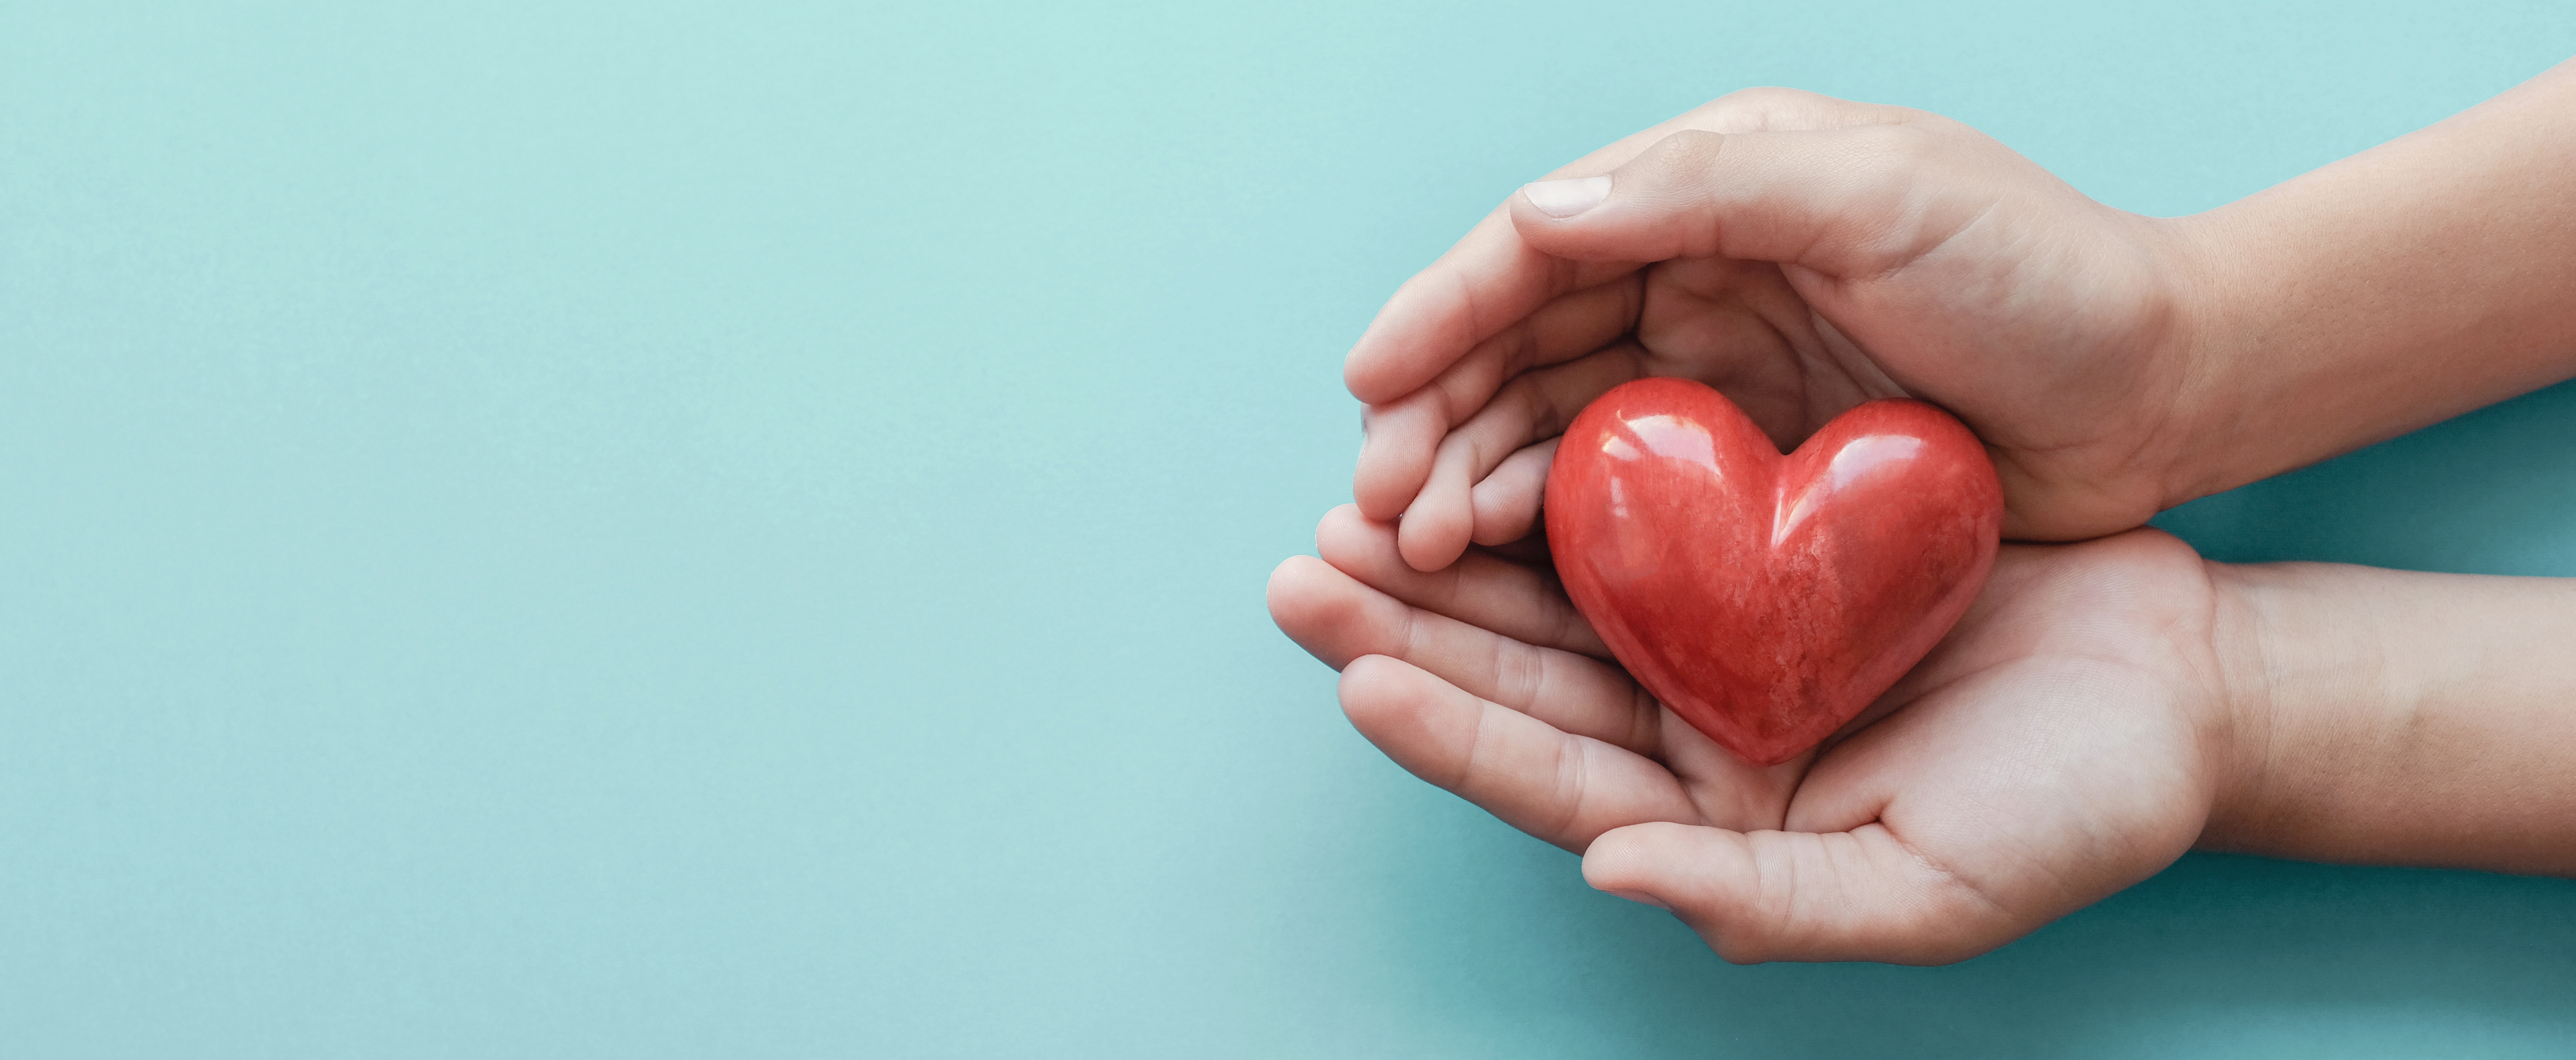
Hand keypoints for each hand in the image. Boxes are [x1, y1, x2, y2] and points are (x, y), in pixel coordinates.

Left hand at [1266, 506, 2237, 963]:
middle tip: (1301, 572)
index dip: (1450, 731)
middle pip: (1520, 684)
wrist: (2182, 687)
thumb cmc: (2079, 808)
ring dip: (1449, 560)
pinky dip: (1556, 491)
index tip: (1356, 672)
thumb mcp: (1929, 887)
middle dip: (1403, 630)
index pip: (1551, 782)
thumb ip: (1767, 899)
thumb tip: (1612, 872)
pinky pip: (1635, 526)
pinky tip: (1483, 452)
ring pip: (1554, 601)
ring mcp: (1723, 647)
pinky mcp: (1761, 562)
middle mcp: (1695, 741)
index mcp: (1715, 826)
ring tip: (1346, 512)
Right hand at [1348, 88, 2212, 569]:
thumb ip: (1711, 189)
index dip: (1441, 311)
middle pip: (1521, 344)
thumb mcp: (1884, 195)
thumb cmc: (2045, 274)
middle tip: (1375, 506)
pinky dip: (1546, 526)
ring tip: (1417, 549)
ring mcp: (1717, 374)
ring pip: (1551, 425)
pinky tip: (1498, 563)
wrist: (2170, 389)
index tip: (1368, 384)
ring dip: (1470, 480)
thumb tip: (1536, 214)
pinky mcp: (1747, 467)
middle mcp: (1697, 272)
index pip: (1540, 245)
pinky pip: (1616, 495)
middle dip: (1433, 419)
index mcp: (1716, 185)